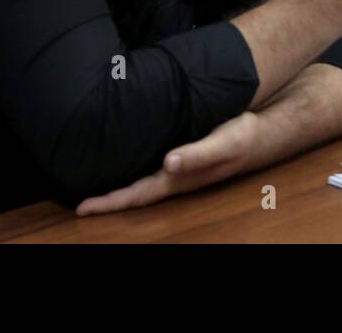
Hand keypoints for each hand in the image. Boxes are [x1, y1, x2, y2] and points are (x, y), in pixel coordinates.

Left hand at [75, 111, 264, 215]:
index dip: (110, 202)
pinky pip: (150, 167)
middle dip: (108, 199)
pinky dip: (132, 168)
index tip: (83, 208)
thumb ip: (197, 154)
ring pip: (141, 181)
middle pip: (134, 193)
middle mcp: (175, 176)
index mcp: (179, 178)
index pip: (138, 194)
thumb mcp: (223, 143)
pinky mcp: (182, 155)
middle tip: (79, 204)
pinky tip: (123, 161)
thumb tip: (168, 163)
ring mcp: (178, 169)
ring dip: (118, 186)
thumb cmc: (242, 137)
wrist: (263, 133)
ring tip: (92, 186)